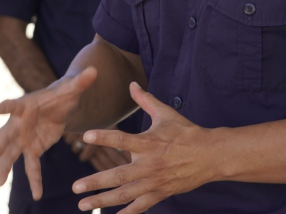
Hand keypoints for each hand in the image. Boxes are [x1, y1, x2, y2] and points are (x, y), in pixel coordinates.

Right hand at [0, 67, 97, 197]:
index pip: (13, 104)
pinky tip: (37, 195)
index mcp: (26, 105)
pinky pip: (32, 166)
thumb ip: (81, 82)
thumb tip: (94, 70)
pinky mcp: (34, 149)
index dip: (3, 107)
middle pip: (6, 135)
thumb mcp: (72, 88)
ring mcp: (24, 138)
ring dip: (4, 168)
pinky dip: (34, 180)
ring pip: (11, 155)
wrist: (61, 106)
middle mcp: (20, 123)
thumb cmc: (62, 94)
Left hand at [73, 83, 214, 212]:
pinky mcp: (161, 193)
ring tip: (83, 204)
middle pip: (119, 176)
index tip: (85, 136)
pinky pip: (141, 206)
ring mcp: (155, 182)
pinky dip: (126, 213)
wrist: (210, 155)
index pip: (122, 139)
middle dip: (96, 182)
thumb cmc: (186, 132)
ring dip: (103, 200)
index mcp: (149, 143)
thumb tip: (131, 84)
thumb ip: (145, 100)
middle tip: (75, 187)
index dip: (104, 137)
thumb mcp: (166, 113)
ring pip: (125, 194)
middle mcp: (150, 164)